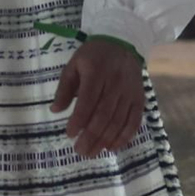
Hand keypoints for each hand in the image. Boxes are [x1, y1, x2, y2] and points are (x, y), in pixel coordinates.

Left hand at [49, 38, 145, 157]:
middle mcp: (115, 83)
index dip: (79, 120)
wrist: (123, 42)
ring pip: (118, 121)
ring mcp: (129, 92)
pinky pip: (134, 121)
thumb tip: (55, 110)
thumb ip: (64, 88)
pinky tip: (112, 147)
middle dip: (91, 136)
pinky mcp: (139, 98)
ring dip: (105, 140)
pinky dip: (124, 136)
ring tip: (91, 152)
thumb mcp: (74, 64)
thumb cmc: (94, 56)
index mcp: (96, 72)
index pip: (87, 100)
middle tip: (79, 150)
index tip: (69, 134)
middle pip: (104, 115)